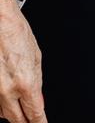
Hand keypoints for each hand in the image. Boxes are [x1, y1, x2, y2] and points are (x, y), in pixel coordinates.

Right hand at [0, 3, 46, 122]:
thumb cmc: (14, 32)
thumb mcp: (35, 56)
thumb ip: (37, 82)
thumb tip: (38, 101)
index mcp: (25, 82)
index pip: (35, 114)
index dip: (40, 122)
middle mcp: (6, 90)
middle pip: (17, 120)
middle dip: (26, 119)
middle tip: (30, 115)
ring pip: (2, 113)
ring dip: (11, 110)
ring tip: (16, 96)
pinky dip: (0, 101)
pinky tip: (5, 89)